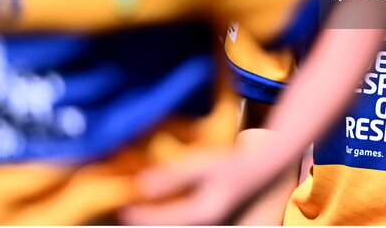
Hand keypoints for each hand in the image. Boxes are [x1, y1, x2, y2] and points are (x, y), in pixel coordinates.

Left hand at [120, 146, 288, 225]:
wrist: (261, 169)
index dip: (140, 215)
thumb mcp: (203, 165)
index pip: (162, 220)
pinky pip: (185, 222)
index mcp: (202, 214)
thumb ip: (173, 176)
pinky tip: (164, 208)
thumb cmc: (235, 165)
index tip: (123, 209)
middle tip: (128, 212)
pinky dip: (171, 217)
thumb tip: (143, 185)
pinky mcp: (210, 221)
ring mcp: (209, 225)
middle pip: (168, 227)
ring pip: (177, 225)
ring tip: (142, 209)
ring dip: (160, 219)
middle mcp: (205, 225)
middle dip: (148, 220)